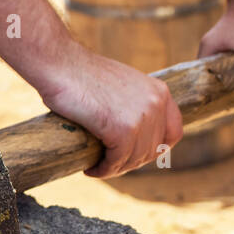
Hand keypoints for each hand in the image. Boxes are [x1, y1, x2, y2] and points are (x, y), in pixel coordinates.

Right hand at [38, 50, 183, 178]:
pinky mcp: (121, 129)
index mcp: (159, 91)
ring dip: (115, 168)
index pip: (173, 132)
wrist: (60, 64)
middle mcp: (155, 103)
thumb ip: (135, 105)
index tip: (135, 155)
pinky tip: (91, 169)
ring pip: (134, 159)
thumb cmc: (81, 75)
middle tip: (108, 163)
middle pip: (152, 150)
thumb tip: (135, 135)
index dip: (156, 150)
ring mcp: (141, 117)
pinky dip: (104, 169)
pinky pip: (117, 160)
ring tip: (97, 167)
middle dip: (130, 162)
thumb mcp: (122, 87)